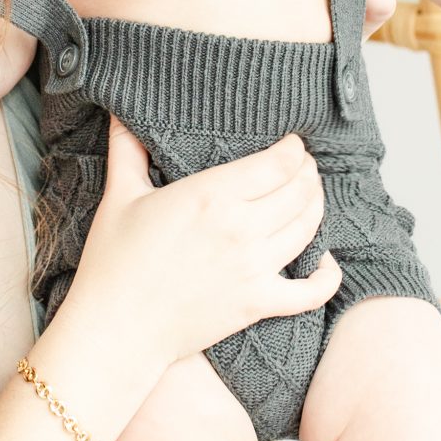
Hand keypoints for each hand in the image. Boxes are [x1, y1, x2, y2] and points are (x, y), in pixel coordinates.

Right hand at [76, 118, 338, 366]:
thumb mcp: (119, 197)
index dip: (294, 150)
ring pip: (309, 229)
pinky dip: (328, 276)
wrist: (115, 329)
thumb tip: (120, 111)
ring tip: (310, 197)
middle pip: (299, 191)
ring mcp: (253, 268)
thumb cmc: (113, 263)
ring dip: (316, 208)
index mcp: (210, 195)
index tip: (292, 144)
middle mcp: (240, 228)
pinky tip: (326, 262)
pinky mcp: (257, 304)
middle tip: (304, 166)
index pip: (277, 164)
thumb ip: (127, 149)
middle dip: (308, 174)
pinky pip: (311, 291)